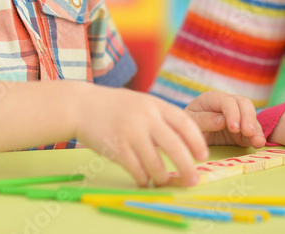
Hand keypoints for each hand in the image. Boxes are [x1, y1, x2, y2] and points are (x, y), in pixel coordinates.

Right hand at [74, 86, 209, 187]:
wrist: (82, 106)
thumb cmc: (116, 106)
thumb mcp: (143, 103)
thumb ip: (162, 116)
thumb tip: (187, 141)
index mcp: (156, 105)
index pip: (185, 123)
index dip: (197, 142)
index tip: (202, 156)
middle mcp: (146, 117)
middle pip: (175, 146)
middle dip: (186, 166)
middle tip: (192, 179)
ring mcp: (130, 132)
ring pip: (155, 163)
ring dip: (162, 177)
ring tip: (163, 181)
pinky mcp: (116, 147)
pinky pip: (136, 169)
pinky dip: (143, 179)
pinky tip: (144, 180)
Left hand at [184, 90, 266, 147]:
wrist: (188, 137)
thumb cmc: (186, 127)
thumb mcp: (190, 123)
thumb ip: (204, 120)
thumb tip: (222, 121)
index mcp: (212, 98)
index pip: (227, 101)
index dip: (233, 113)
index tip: (234, 128)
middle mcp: (227, 104)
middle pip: (243, 103)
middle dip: (248, 117)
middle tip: (248, 132)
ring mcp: (237, 115)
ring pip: (251, 115)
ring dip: (256, 127)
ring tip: (257, 141)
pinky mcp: (242, 129)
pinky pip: (253, 129)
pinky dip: (257, 136)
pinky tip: (259, 143)